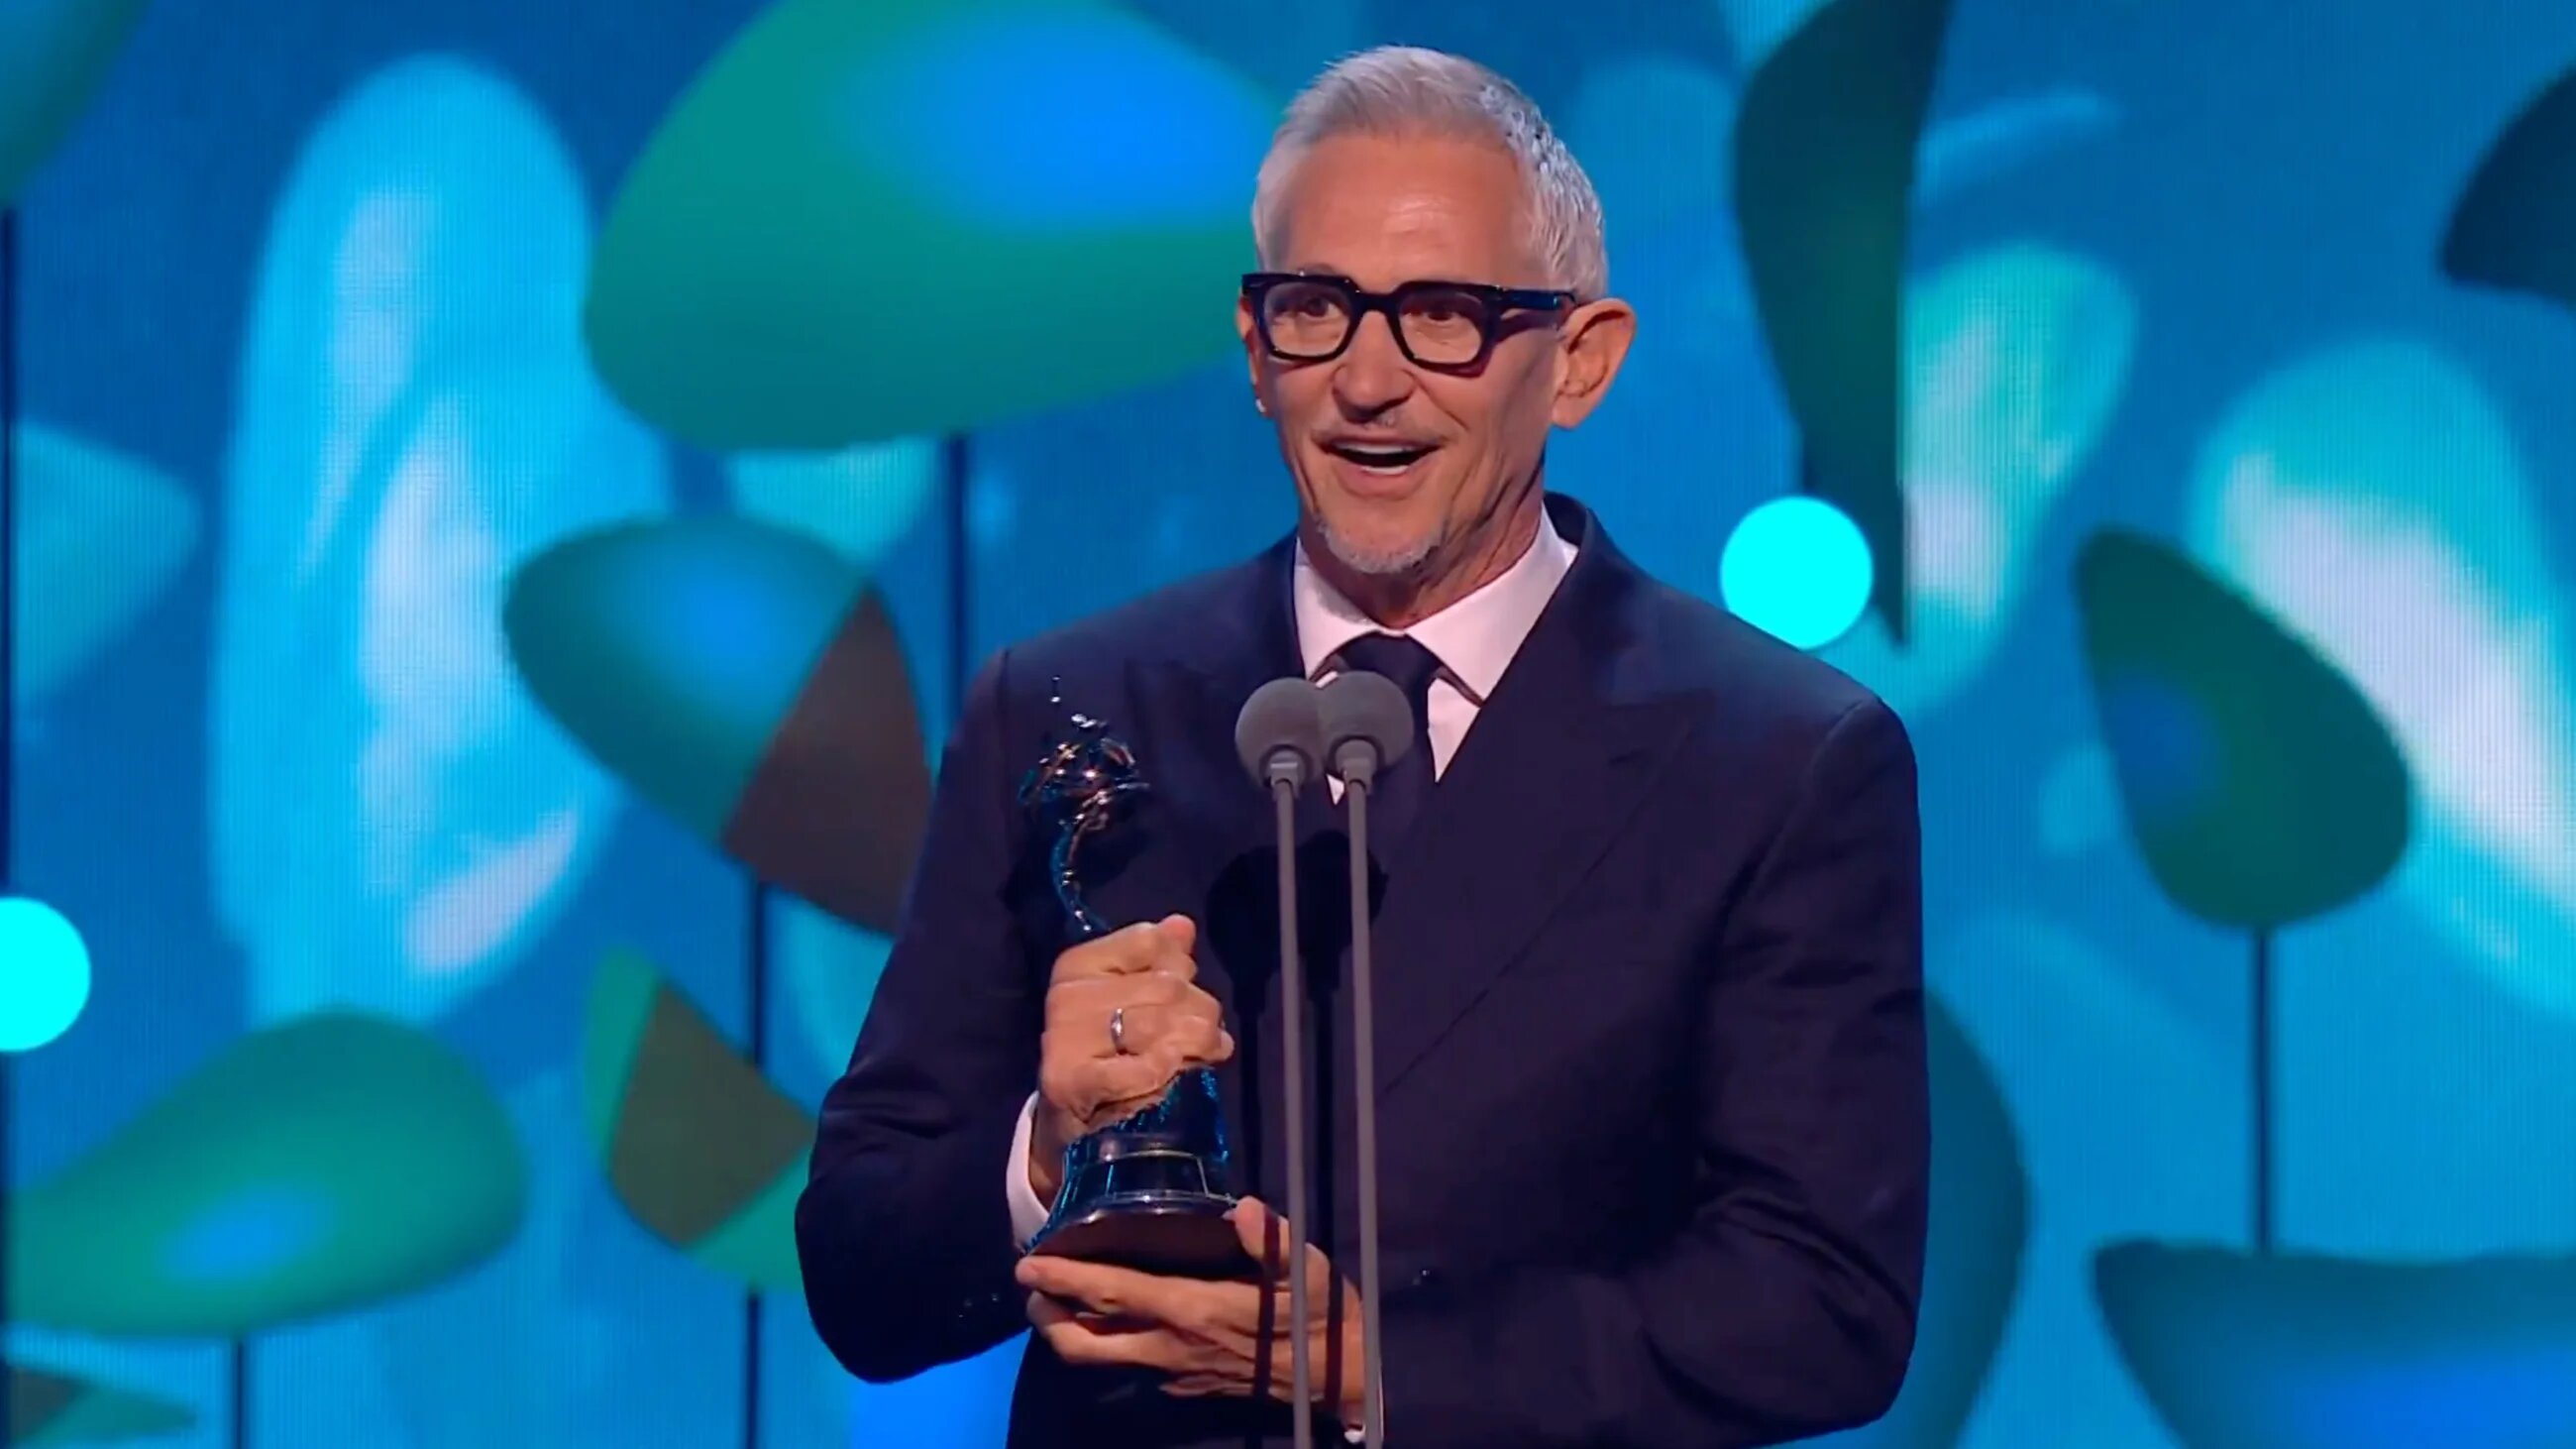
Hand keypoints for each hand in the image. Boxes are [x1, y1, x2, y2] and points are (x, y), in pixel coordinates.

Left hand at [1017, 1198, 1366, 1424]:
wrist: (1339, 1380)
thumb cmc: (1321, 1317)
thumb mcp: (1308, 1270)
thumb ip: (1272, 1240)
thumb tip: (1242, 1207)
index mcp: (1190, 1310)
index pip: (1111, 1294)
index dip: (1064, 1279)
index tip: (1029, 1263)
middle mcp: (1170, 1346)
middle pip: (1085, 1343)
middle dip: (1046, 1316)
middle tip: (1030, 1288)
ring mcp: (1175, 1372)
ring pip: (1103, 1360)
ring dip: (1069, 1332)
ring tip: (1056, 1303)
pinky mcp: (1185, 1386)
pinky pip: (1132, 1366)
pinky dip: (1109, 1342)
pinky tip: (1114, 1320)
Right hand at [1029, 915, 1233, 1202]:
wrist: (1075, 1127)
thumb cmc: (1113, 1055)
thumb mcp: (1134, 1001)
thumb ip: (1160, 961)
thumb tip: (1182, 925)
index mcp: (1078, 965)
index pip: (1149, 941)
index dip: (1179, 968)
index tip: (1181, 993)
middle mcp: (1066, 996)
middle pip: (1166, 985)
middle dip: (1198, 1012)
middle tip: (1204, 1036)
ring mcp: (1064, 1039)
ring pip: (1161, 1024)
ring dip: (1195, 1043)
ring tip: (1201, 1055)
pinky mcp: (1071, 1082)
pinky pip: (1141, 1067)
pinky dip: (1165, 1071)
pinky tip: (1175, 1074)